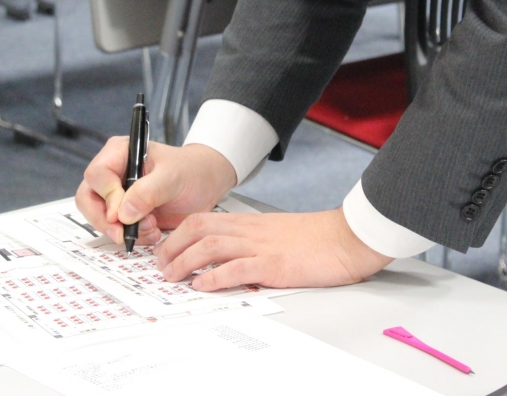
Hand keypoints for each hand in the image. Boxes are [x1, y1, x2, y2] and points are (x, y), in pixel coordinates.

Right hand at [76, 140, 236, 246]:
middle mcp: (113, 173)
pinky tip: (153, 232)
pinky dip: (131, 236)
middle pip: (88, 199)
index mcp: (120, 152)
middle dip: (105, 221)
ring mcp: (116, 194)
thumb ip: (148, 192)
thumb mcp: (173, 177)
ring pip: (99, 218)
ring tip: (151, 228)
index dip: (107, 197)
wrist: (205, 183)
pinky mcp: (124, 213)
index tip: (123, 214)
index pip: (98, 175)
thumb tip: (122, 213)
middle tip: (124, 234)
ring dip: (122, 231)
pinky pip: (115, 229)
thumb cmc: (190, 170)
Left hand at [155, 209, 394, 290]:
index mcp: (250, 223)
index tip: (164, 249)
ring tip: (171, 277)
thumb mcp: (277, 234)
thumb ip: (253, 241)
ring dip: (184, 262)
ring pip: (210, 246)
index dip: (177, 233)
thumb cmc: (317, 239)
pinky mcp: (274, 264)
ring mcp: (261, 246)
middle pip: (198, 228)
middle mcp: (250, 231)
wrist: (347, 238)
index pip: (203, 220)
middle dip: (172, 246)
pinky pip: (237, 268)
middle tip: (159, 265)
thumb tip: (229, 258)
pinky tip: (202, 286)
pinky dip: (214, 278)